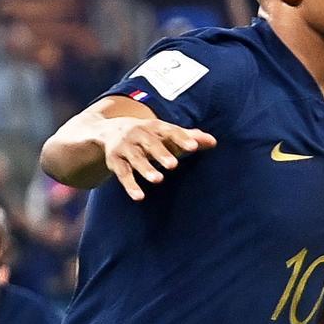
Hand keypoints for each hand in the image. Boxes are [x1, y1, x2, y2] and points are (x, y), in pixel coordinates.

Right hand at [102, 118, 216, 201]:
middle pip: (151, 144)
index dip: (181, 138)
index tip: (194, 147)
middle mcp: (139, 134)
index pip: (170, 131)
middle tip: (173, 165)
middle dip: (161, 153)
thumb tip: (214, 142)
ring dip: (146, 169)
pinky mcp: (115, 161)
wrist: (109, 130)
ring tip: (158, 180)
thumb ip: (189, 138)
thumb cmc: (148, 135)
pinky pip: (122, 174)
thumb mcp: (166, 134)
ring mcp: (126, 147)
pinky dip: (130, 185)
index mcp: (155, 126)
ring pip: (135, 159)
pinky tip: (139, 197)